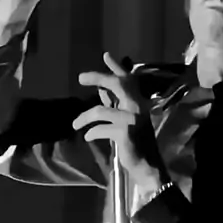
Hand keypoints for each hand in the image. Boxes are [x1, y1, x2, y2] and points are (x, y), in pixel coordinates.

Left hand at [74, 53, 167, 190]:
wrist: (147, 166)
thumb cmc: (136, 144)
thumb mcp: (125, 121)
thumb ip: (114, 105)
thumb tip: (101, 91)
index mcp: (138, 103)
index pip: (128, 80)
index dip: (117, 67)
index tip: (105, 55)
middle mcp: (137, 107)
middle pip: (117, 84)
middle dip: (98, 77)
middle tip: (81, 77)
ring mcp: (132, 119)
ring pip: (101, 110)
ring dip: (84, 118)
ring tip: (75, 125)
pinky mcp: (125, 132)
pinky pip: (101, 128)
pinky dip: (92, 133)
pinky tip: (87, 137)